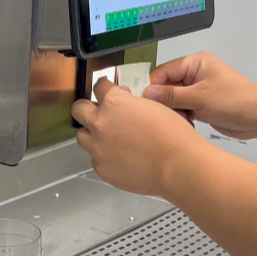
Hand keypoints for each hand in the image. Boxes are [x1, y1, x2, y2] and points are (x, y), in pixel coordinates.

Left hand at [72, 78, 203, 196]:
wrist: (178, 165)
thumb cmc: (173, 137)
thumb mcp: (154, 106)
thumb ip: (132, 103)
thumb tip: (126, 103)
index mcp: (114, 103)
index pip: (99, 87)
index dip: (104, 88)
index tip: (105, 91)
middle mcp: (101, 123)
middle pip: (79, 110)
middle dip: (87, 108)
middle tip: (96, 112)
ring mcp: (98, 148)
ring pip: (82, 136)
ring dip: (92, 134)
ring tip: (107, 138)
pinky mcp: (102, 168)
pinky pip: (95, 159)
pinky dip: (104, 156)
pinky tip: (120, 157)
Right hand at [144, 52, 256, 139]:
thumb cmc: (238, 101)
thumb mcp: (200, 97)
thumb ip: (171, 95)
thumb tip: (147, 93)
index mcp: (195, 63)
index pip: (163, 71)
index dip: (153, 87)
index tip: (146, 103)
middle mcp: (195, 74)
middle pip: (166, 86)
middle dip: (164, 101)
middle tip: (165, 115)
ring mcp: (198, 89)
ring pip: (173, 100)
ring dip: (174, 111)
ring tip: (181, 120)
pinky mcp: (200, 104)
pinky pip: (182, 109)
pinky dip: (181, 117)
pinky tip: (187, 124)